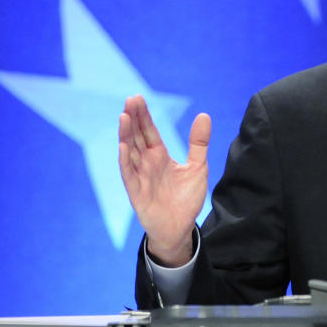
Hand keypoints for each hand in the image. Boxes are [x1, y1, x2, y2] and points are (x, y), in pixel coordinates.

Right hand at [118, 94, 210, 265]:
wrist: (180, 228)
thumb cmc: (186, 198)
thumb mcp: (198, 167)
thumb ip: (198, 143)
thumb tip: (204, 115)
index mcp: (160, 156)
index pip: (149, 132)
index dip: (143, 116)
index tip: (137, 98)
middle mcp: (147, 164)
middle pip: (137, 137)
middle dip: (133, 119)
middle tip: (130, 99)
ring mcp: (140, 177)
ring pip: (130, 152)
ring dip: (126, 135)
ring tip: (123, 117)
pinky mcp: (137, 193)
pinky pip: (129, 175)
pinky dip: (125, 161)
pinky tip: (123, 147)